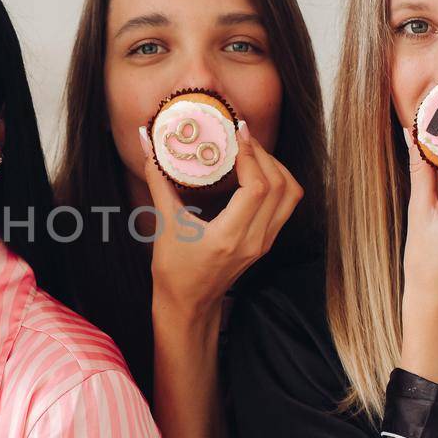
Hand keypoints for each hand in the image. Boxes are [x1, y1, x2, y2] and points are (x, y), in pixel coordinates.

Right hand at [137, 120, 303, 320]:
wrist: (188, 304)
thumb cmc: (173, 270)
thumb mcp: (165, 223)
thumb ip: (158, 180)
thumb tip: (148, 142)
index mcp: (230, 236)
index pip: (257, 188)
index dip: (251, 155)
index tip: (236, 133)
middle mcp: (254, 240)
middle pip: (280, 187)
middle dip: (264, 155)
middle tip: (242, 137)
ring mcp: (265, 242)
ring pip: (290, 195)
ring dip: (276, 167)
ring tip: (251, 151)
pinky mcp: (266, 242)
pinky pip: (285, 205)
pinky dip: (277, 182)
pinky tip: (255, 171)